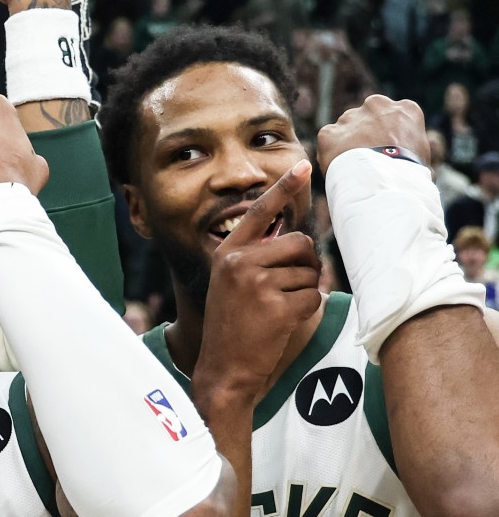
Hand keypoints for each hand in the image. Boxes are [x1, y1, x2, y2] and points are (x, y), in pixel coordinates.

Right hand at [195, 160, 322, 403]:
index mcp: (227, 252)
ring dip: (303, 291)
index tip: (302, 165)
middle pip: (299, 243)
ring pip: (309, 272)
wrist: (223, 368)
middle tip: (288, 286)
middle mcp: (239, 262)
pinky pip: (312, 296)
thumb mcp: (232, 282)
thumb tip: (298, 241)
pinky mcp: (275, 306)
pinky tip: (282, 322)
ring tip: (277, 309)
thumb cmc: (234, 325)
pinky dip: (305, 309)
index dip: (283, 187)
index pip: (259, 211)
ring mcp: (256, 284)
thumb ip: (256, 257)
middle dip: (305, 264)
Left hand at [317, 95, 428, 173]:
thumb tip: (408, 157)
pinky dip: (332, 152)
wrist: (384, 182)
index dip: (390, 133)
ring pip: (346, 127)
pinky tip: (342, 167)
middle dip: (367, 132)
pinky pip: (329, 141)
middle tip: (369, 156)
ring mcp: (350, 116)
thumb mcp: (423, 156)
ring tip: (356, 165)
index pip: (395, 116)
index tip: (389, 148)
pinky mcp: (329, 132)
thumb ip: (410, 145)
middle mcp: (376, 105)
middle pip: (368, 116)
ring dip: (348, 142)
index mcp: (405, 109)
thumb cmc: (410, 174)